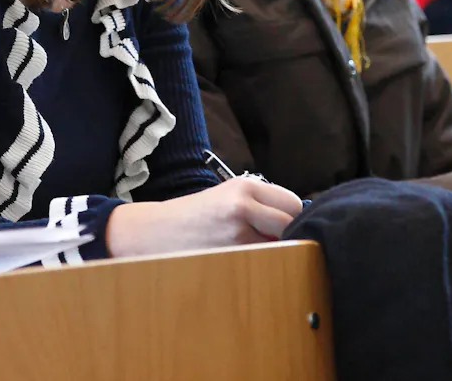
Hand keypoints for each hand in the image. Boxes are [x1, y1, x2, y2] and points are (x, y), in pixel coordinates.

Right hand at [103, 178, 303, 257]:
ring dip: (276, 252)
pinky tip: (243, 262)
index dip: (293, 216)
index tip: (285, 225)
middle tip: (273, 241)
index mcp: (244, 187)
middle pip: (291, 224)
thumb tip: (296, 221)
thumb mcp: (227, 195)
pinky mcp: (229, 258)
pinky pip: (261, 264)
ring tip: (254, 251)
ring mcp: (236, 235)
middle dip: (289, 234)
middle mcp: (243, 207)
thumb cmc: (195, 215)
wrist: (155, 232)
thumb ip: (260, 204)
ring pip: (280, 247)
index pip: (293, 202)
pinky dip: (260, 265)